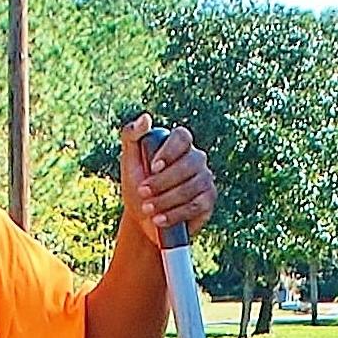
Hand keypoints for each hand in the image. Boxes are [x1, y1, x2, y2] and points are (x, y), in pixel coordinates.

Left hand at [117, 115, 215, 243]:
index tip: (153, 167)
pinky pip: (196, 206)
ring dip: (166, 200)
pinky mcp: (208, 201)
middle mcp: (196, 160)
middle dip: (163, 181)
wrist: (145, 219)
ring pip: (192, 187)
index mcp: (179, 145)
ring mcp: (205, 180)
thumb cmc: (138, 186)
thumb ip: (131, 135)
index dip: (170, 151)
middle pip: (189, 164)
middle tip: (142, 192)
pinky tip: (160, 219)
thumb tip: (146, 118)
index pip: (182, 137)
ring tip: (148, 209)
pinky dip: (175, 214)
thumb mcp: (129, 161)